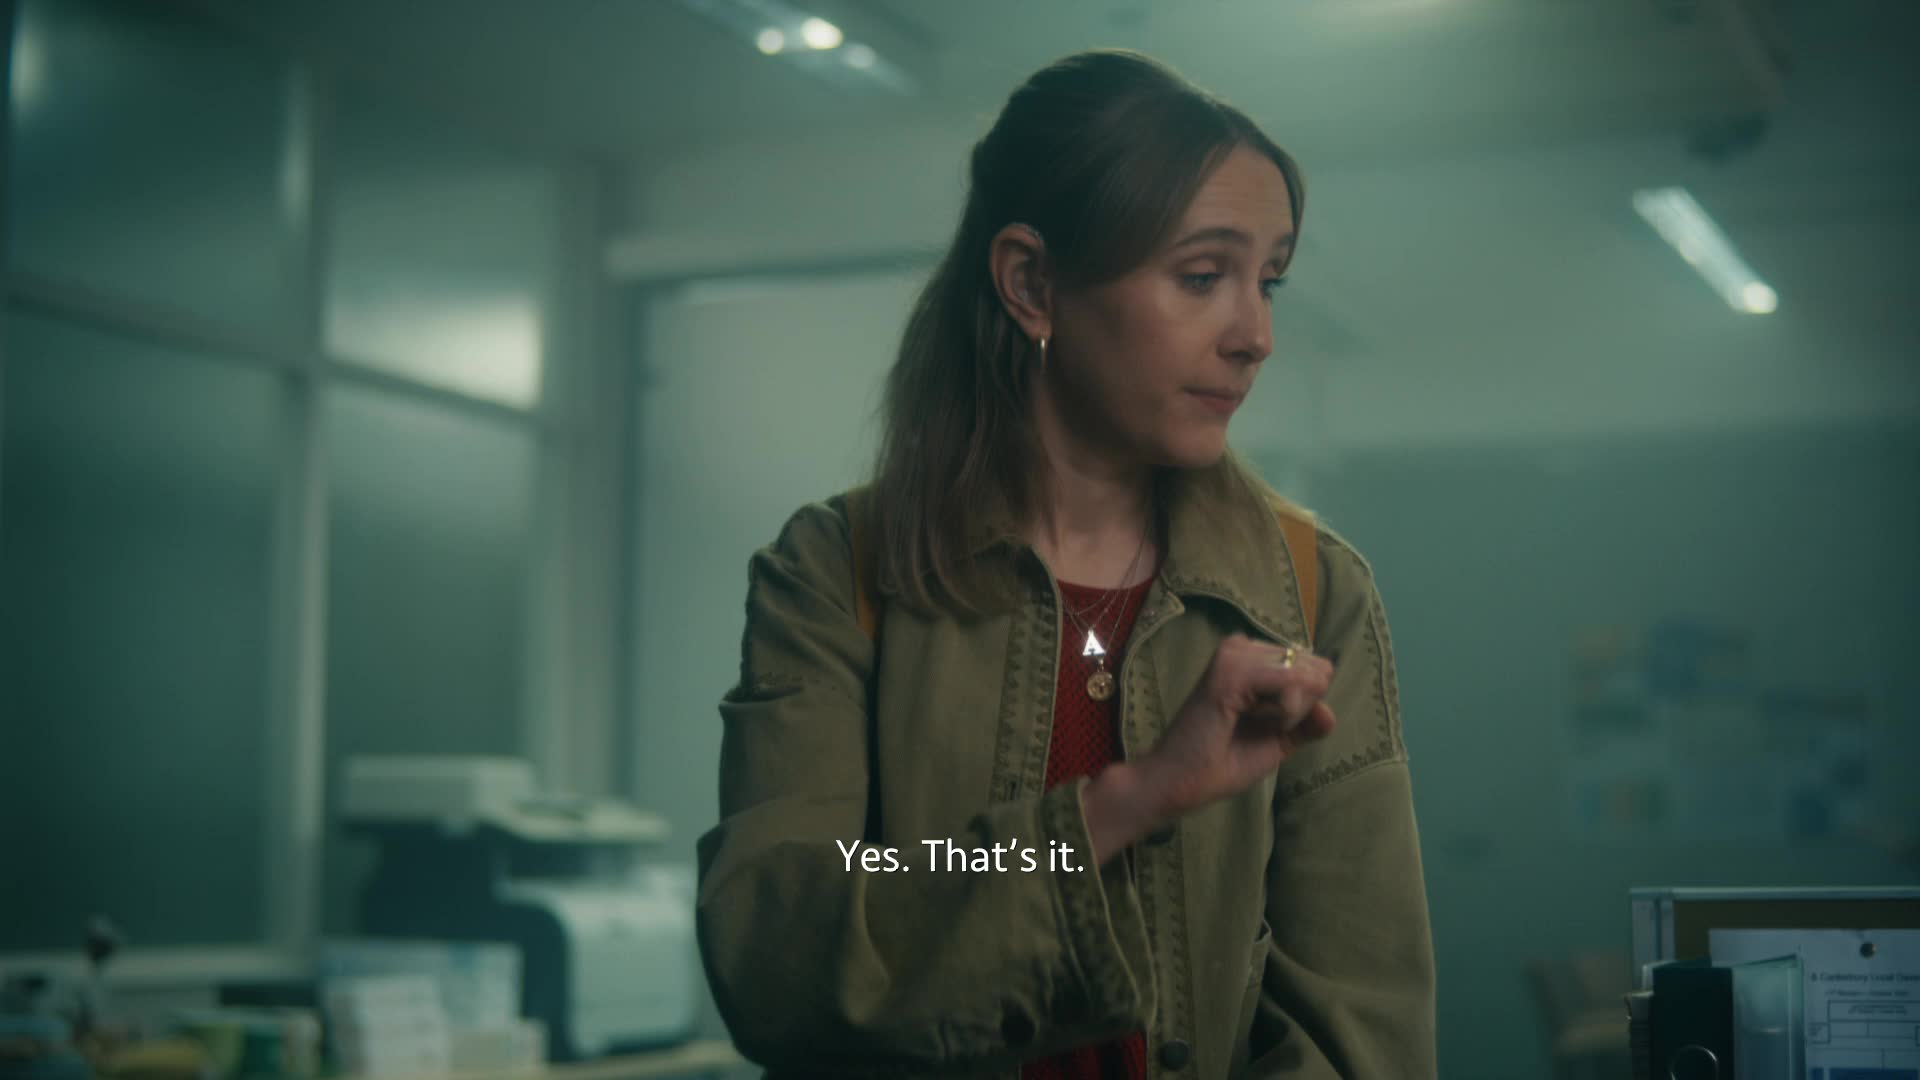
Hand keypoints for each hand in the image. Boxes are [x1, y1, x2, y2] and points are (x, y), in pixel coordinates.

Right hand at [1082, 634, 1335, 861]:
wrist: (1183, 783)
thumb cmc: (1222, 762)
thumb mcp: (1278, 741)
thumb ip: (1307, 724)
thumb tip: (1328, 710)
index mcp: (1252, 657)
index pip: (1316, 668)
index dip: (1303, 705)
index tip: (1261, 723)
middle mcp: (1242, 647)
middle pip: (1317, 671)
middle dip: (1298, 708)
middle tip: (1252, 725)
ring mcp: (1235, 655)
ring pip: (1306, 677)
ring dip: (1289, 713)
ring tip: (1246, 723)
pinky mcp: (1231, 670)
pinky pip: (1291, 684)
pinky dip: (1282, 713)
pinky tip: (1246, 720)